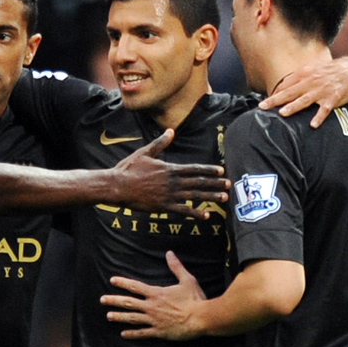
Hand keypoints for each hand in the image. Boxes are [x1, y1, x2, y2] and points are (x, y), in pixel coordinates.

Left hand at [100, 251, 205, 338]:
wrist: (201, 318)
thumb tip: (170, 253)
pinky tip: (123, 334)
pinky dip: (132, 334)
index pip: (135, 287)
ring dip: (119, 316)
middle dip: (114, 300)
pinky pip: (142, 333)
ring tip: (108, 316)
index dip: (123, 283)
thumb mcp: (187, 280)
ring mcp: (154, 320)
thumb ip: (176, 267)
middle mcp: (151, 306)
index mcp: (156, 293)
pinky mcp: (159, 331)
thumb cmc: (195, 299)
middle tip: (102, 300)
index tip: (112, 280)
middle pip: (128, 302)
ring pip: (132, 318)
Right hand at [111, 130, 229, 218]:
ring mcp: (169, 195)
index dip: (209, 170)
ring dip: (210, 196)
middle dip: (215, 184)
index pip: (195, 169)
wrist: (118, 185)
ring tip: (223, 198)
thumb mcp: (145, 152)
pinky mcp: (163, 206)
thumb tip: (170, 131)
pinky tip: (205, 215)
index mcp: (170, 168)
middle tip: (229, 185)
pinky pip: (183, 210)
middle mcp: (173, 181)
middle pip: (199, 182)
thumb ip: (161, 143)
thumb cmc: (129, 168)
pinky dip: (195, 212)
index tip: (221, 171)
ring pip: (194, 196)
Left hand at [258, 57, 347, 128]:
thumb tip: (281, 87)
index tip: (263, 103)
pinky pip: (325, 109)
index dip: (274, 93)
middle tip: (262, 107)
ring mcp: (322, 91)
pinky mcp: (333, 98)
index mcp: (305, 75)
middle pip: (290, 92)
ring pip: (305, 100)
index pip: (285, 85)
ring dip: (294, 106)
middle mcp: (311, 82)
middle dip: (275, 100)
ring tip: (282, 113)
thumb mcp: (312, 70)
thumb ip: (297, 78)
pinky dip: (319, 116)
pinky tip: (313, 124)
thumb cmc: (330, 71)